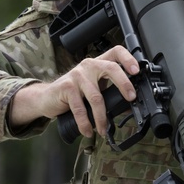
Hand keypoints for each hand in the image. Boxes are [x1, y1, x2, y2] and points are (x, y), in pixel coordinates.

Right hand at [9, 45, 138, 136]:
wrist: (47, 97)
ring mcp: (77, 75)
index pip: (116, 52)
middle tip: (131, 98)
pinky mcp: (67, 87)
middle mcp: (89, 65)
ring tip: (103, 129)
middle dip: (124, 84)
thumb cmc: (74, 92)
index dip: (128, 59)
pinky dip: (86, 123)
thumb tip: (129, 104)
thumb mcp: (94, 87)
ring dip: (102, 117)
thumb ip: (109, 90)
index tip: (137, 71)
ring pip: (96, 96)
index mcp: (98, 63)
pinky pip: (80, 108)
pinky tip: (88, 131)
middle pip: (111, 69)